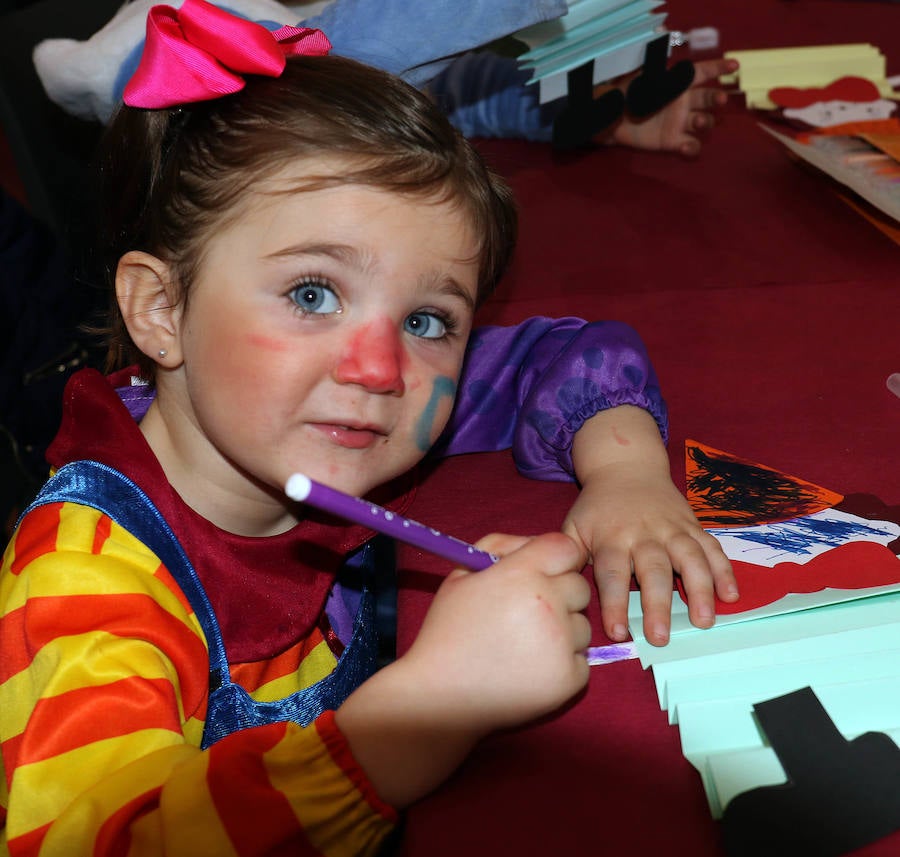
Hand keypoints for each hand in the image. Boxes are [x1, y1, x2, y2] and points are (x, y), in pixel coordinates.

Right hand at [336, 531, 590, 806]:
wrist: (441, 696)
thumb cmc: (448, 631)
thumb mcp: (462, 575)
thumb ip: (501, 546)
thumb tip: (535, 546)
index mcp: (522, 575)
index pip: (567, 548)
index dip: (557, 559)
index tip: (544, 573)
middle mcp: (549, 604)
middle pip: (580, 586)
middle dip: (561, 594)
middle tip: (529, 613)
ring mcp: (563, 643)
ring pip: (583, 625)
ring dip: (563, 631)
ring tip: (525, 645)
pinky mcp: (570, 679)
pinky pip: (581, 659)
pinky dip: (562, 663)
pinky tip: (530, 668)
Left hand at [567, 406, 738, 645]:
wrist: (625, 466)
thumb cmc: (597, 508)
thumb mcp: (573, 526)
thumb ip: (567, 556)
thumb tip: (552, 586)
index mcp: (611, 538)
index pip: (611, 574)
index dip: (614, 604)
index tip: (619, 633)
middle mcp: (643, 534)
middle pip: (653, 570)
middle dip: (658, 605)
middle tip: (662, 637)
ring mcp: (671, 528)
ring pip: (689, 559)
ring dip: (699, 590)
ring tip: (704, 621)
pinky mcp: (692, 525)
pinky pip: (711, 548)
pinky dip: (724, 571)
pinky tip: (733, 596)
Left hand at [602, 57, 737, 156]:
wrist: (614, 119)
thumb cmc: (629, 94)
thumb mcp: (639, 77)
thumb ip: (654, 67)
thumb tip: (662, 44)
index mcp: (679, 83)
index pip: (703, 73)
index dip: (718, 69)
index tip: (734, 67)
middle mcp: (685, 102)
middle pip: (708, 98)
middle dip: (717, 98)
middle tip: (720, 100)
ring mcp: (680, 123)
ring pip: (704, 122)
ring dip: (705, 121)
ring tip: (698, 121)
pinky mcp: (673, 142)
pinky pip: (690, 145)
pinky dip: (691, 148)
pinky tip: (686, 147)